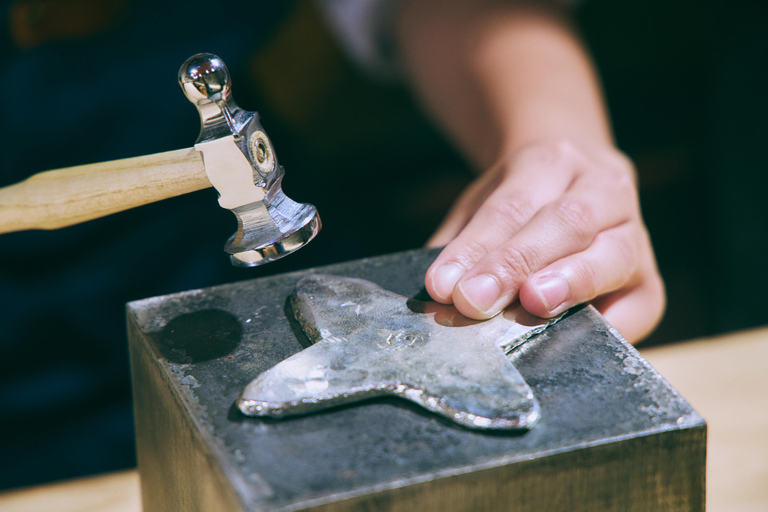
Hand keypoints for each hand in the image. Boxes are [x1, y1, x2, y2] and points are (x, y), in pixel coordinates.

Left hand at [425, 140, 664, 342]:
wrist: (578, 179)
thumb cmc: (521, 200)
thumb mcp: (485, 200)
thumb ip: (463, 241)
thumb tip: (439, 294)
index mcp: (552, 160)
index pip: (511, 206)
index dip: (475, 247)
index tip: (443, 284)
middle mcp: (604, 187)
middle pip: (566, 223)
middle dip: (517, 263)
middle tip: (475, 300)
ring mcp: (636, 232)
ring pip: (612, 255)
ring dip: (571, 283)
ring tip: (534, 306)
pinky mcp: (651, 280)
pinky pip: (640, 306)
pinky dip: (610, 325)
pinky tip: (579, 339)